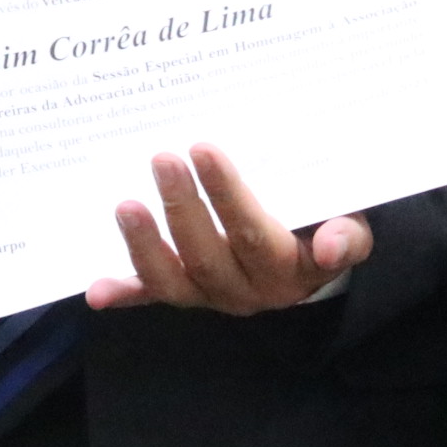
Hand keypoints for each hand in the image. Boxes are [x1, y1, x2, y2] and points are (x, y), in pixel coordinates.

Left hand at [89, 143, 372, 315]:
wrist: (316, 255)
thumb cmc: (326, 220)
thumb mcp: (350, 224)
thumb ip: (346, 234)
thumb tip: (333, 246)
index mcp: (289, 269)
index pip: (254, 233)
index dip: (228, 197)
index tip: (204, 149)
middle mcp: (248, 290)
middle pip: (208, 256)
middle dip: (182, 208)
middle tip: (161, 158)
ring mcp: (212, 295)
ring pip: (173, 281)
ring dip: (144, 247)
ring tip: (124, 205)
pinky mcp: (186, 294)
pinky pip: (153, 297)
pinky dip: (125, 293)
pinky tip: (96, 291)